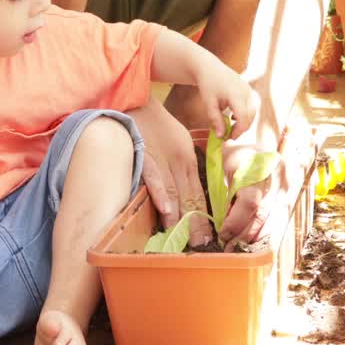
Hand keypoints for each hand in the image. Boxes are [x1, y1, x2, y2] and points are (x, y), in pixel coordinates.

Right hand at [129, 99, 213, 245]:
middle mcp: (178, 161)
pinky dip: (160, 194)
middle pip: (190, 196)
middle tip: (201, 244)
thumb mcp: (177, 143)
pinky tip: (166, 210)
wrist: (136, 100)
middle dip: (195, 222)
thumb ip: (183, 166)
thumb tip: (185, 191)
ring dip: (180, 216)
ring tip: (186, 237)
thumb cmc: (155, 124)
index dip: (203, 214)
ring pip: (174, 191)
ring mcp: (162, 159)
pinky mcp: (145, 155)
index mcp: (187, 159)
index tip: (208, 235)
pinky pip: (154, 177)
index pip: (198, 191)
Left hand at [193, 61, 257, 138]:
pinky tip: (232, 117)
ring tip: (230, 128)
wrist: (209, 67)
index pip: (243, 117)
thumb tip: (221, 137)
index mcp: (236, 94)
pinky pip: (251, 106)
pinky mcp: (249, 90)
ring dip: (244, 122)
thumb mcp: (209, 104)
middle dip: (241, 129)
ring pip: (252, 112)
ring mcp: (249, 89)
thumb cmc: (208, 85)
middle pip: (250, 116)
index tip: (229, 138)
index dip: (238, 131)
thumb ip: (216, 120)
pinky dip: (245, 115)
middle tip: (228, 136)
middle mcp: (246, 91)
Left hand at [217, 140, 281, 246]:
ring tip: (240, 246)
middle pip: (262, 216)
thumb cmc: (238, 152)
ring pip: (272, 219)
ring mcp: (286, 186)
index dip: (235, 223)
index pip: (250, 204)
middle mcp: (276, 179)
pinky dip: (266, 230)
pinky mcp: (289, 192)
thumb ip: (227, 193)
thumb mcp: (226, 168)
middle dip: (243, 235)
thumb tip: (224, 221)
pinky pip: (278, 217)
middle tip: (228, 246)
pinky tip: (254, 238)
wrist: (260, 138)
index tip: (222, 234)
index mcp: (259, 170)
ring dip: (255, 236)